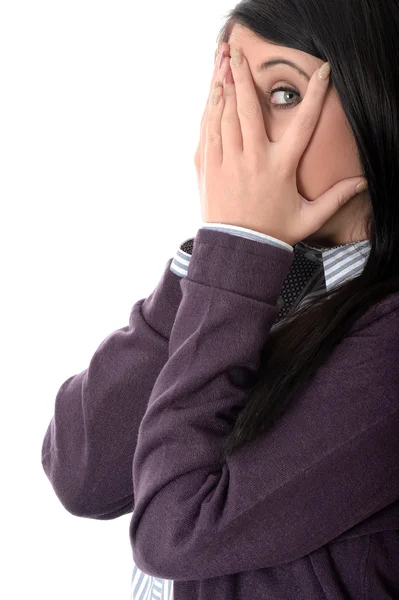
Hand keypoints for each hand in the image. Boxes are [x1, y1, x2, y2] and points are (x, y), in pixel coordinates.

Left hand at [196, 46, 367, 246]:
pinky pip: (208, 133)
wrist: (238, 250)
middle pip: (249, 110)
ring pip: (224, 117)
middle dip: (243, 76)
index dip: (316, 96)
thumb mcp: (308, 217)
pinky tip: (212, 95)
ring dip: (223, 87)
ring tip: (222, 64)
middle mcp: (253, 160)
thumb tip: (362, 184)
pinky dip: (210, 111)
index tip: (323, 72)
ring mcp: (228, 163)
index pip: (304, 125)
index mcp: (280, 167)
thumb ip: (335, 198)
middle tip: (238, 51)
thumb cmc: (274, 233)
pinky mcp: (209, 169)